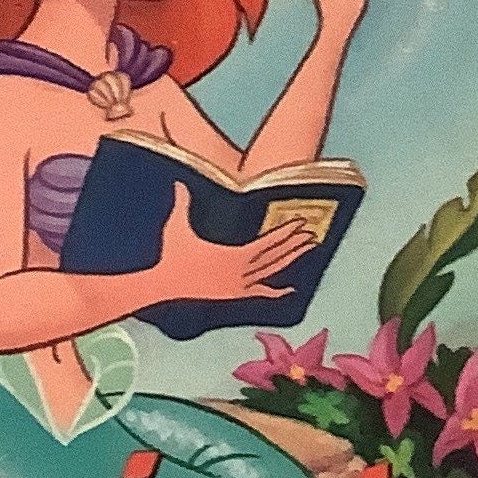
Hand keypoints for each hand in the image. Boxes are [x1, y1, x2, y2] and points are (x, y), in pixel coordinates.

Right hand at [154, 184, 316, 302]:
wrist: (164, 286)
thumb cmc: (171, 257)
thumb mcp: (175, 227)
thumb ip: (181, 203)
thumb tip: (179, 181)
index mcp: (233, 256)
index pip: (267, 243)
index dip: (286, 232)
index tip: (300, 223)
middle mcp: (241, 273)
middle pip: (275, 257)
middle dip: (295, 245)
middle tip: (313, 235)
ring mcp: (239, 286)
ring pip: (272, 272)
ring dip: (291, 260)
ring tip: (308, 249)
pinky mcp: (234, 296)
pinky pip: (260, 293)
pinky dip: (276, 292)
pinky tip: (291, 290)